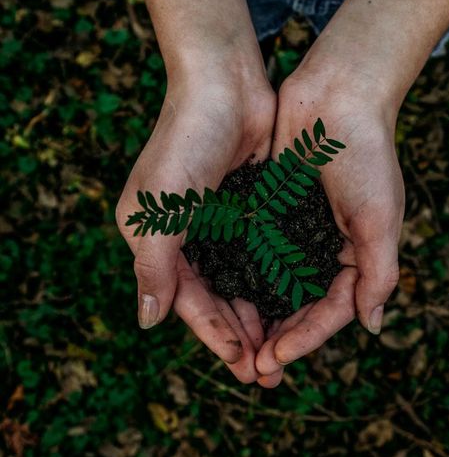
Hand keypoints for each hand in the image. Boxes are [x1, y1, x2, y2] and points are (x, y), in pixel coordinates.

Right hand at [116, 69, 275, 382]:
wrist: (225, 85)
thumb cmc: (186, 141)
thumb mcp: (159, 208)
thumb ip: (153, 266)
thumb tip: (148, 322)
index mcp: (158, 240)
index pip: (188, 301)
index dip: (214, 335)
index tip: (242, 365)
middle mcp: (189, 236)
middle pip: (217, 298)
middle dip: (241, 335)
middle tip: (268, 371)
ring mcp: (222, 222)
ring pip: (242, 282)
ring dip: (260, 314)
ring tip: (283, 347)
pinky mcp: (251, 208)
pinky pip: (263, 255)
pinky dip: (275, 280)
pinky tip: (293, 303)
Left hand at [254, 71, 404, 386]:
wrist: (338, 95)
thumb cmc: (367, 155)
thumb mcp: (381, 217)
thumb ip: (379, 273)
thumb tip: (372, 327)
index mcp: (356, 254)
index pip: (331, 310)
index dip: (306, 338)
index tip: (275, 358)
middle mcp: (325, 247)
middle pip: (300, 305)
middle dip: (278, 336)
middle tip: (252, 368)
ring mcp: (296, 229)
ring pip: (274, 284)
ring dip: (257, 314)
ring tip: (235, 344)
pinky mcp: (271, 209)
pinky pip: (255, 250)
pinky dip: (242, 274)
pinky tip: (222, 295)